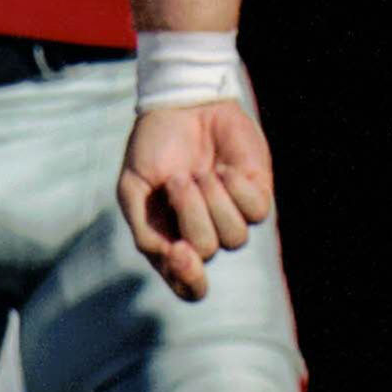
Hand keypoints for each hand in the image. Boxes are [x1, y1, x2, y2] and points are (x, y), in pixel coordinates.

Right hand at [118, 99, 274, 301]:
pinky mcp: (257, 194)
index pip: (190, 285)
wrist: (182, 106)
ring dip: (214, 199)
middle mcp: (204, 234)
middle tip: (179, 179)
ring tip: (201, 172)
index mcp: (172, 240)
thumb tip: (170, 259)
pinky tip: (226, 170)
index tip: (179, 253)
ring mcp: (232, 216)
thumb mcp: (134, 189)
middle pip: (208, 250)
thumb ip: (145, 229)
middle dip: (192, 212)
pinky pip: (257, 212)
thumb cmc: (154, 148)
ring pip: (235, 237)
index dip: (189, 281)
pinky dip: (238, 189)